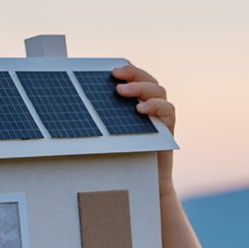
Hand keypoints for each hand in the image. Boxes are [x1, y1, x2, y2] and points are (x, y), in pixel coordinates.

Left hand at [112, 63, 176, 197]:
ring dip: (140, 87)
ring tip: (122, 91)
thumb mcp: (111, 130)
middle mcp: (151, 103)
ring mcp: (161, 114)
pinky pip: (168, 109)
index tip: (111, 68)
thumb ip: (105, 115)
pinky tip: (140, 109)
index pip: (135, 76)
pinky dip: (155, 105)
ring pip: (158, 89)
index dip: (127, 68)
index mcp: (137, 100)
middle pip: (147, 78)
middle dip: (132, 73)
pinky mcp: (168, 126)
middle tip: (115, 75)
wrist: (141, 179)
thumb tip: (80, 100)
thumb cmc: (124, 154)